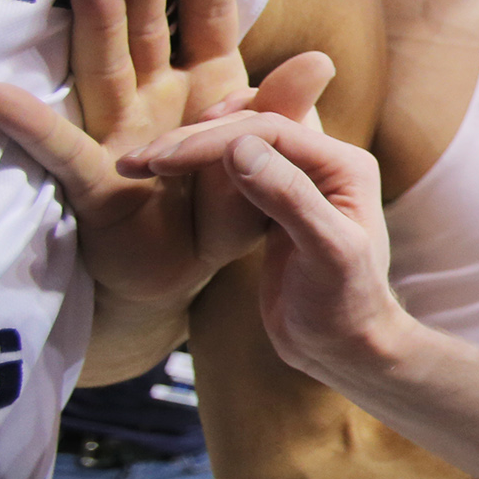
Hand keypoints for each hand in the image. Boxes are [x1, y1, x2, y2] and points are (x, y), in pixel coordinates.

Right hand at [0, 0, 330, 318]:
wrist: (181, 278)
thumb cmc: (226, 212)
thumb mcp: (272, 164)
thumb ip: (285, 115)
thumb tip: (320, 59)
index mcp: (209, 86)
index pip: (210, 17)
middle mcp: (157, 95)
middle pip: (149, 26)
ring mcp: (119, 131)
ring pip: (105, 64)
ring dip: (94, 16)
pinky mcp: (96, 183)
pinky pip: (63, 152)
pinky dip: (31, 126)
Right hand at [119, 111, 416, 383]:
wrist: (343, 347)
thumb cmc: (344, 306)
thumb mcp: (326, 252)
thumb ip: (289, 197)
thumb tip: (239, 147)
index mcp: (345, 165)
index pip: (271, 131)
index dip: (211, 140)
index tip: (159, 160)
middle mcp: (325, 164)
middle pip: (250, 131)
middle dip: (190, 141)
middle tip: (133, 161)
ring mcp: (299, 182)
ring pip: (238, 144)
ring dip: (188, 149)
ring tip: (135, 164)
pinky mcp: (274, 204)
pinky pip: (233, 170)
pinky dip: (196, 169)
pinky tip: (162, 176)